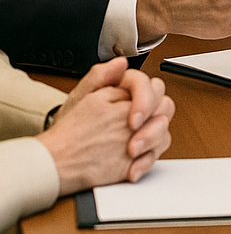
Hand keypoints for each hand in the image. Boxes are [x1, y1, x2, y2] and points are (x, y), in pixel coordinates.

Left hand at [39, 57, 173, 194]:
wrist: (63, 155)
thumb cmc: (73, 125)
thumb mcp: (81, 98)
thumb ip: (99, 76)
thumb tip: (121, 63)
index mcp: (129, 89)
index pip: (149, 85)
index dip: (145, 101)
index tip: (133, 121)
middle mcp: (142, 106)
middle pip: (164, 105)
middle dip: (152, 124)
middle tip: (134, 140)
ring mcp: (145, 127)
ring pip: (164, 129)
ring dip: (151, 143)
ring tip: (131, 155)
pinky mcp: (145, 148)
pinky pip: (157, 152)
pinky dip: (145, 162)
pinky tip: (132, 170)